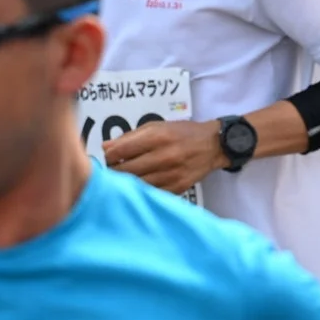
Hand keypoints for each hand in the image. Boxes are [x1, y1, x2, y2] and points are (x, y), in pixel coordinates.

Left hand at [104, 119, 223, 194]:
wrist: (214, 146)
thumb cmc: (183, 133)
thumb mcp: (158, 126)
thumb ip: (131, 136)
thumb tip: (105, 147)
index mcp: (158, 137)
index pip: (120, 151)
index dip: (109, 155)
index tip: (109, 157)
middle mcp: (164, 156)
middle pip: (124, 170)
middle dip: (115, 170)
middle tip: (115, 168)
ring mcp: (171, 175)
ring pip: (135, 185)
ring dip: (126, 182)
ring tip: (127, 176)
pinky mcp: (176, 189)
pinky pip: (150, 193)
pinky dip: (142, 189)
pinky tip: (141, 183)